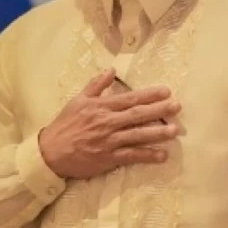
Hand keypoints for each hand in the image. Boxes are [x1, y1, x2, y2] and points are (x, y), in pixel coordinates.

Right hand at [38, 69, 180, 179]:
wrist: (50, 152)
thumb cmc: (64, 125)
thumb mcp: (78, 100)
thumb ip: (96, 85)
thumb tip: (112, 70)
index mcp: (101, 107)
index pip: (130, 98)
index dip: (149, 94)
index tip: (166, 91)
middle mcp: (108, 122)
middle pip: (138, 115)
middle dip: (159, 110)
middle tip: (177, 106)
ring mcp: (109, 141)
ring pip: (138, 135)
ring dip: (157, 132)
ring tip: (174, 130)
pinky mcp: (109, 158)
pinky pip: (132, 156)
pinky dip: (147, 155)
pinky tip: (162, 155)